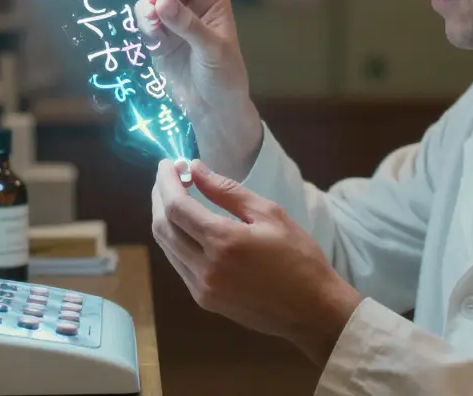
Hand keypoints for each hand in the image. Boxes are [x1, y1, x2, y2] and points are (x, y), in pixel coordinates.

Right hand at [136, 0, 262, 178]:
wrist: (212, 107)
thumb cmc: (223, 76)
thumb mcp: (211, 49)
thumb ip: (187, 25)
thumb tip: (160, 2)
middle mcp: (191, 3)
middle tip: (150, 15)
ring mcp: (173, 19)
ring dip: (145, 11)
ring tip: (155, 33)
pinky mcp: (159, 36)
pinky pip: (144, 21)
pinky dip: (144, 27)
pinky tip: (155, 43)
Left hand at [151, 159, 362, 364]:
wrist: (312, 310)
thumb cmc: (298, 256)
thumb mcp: (269, 214)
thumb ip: (227, 191)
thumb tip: (195, 168)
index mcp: (223, 241)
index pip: (176, 206)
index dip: (166, 182)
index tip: (167, 163)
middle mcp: (205, 267)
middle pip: (163, 226)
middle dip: (160, 196)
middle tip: (168, 176)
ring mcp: (202, 288)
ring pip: (167, 246)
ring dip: (164, 218)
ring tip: (175, 196)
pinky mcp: (205, 300)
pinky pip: (179, 263)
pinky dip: (176, 239)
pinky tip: (188, 226)